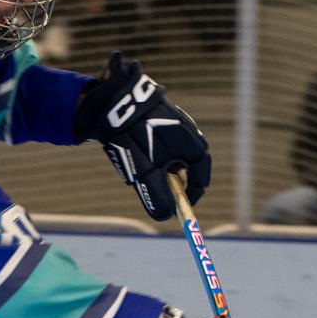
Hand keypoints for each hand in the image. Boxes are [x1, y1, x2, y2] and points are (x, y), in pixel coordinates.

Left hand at [73, 52, 212, 221]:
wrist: (116, 100)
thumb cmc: (137, 136)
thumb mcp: (147, 171)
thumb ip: (157, 195)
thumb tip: (164, 217)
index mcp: (194, 146)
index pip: (200, 178)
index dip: (190, 197)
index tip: (177, 210)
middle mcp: (188, 134)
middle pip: (185, 168)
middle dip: (171, 183)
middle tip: (154, 192)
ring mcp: (174, 123)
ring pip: (171, 155)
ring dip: (159, 168)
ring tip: (139, 170)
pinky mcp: (158, 118)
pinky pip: (159, 143)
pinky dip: (150, 154)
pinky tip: (132, 152)